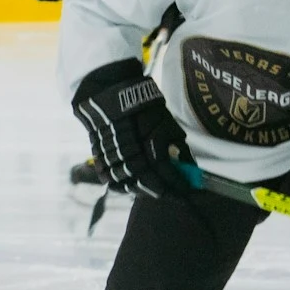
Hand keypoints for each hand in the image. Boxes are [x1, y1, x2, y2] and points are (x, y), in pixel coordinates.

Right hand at [73, 64, 191, 197]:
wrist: (108, 94)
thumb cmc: (142, 106)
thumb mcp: (167, 123)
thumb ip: (177, 147)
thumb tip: (188, 166)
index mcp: (149, 146)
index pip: (166, 175)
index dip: (178, 185)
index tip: (189, 192)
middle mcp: (131, 155)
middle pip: (146, 184)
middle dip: (162, 192)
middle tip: (174, 195)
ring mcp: (113, 158)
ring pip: (127, 184)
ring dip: (142, 191)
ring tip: (154, 192)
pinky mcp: (100, 157)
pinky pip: (110, 179)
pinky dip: (121, 186)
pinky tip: (130, 186)